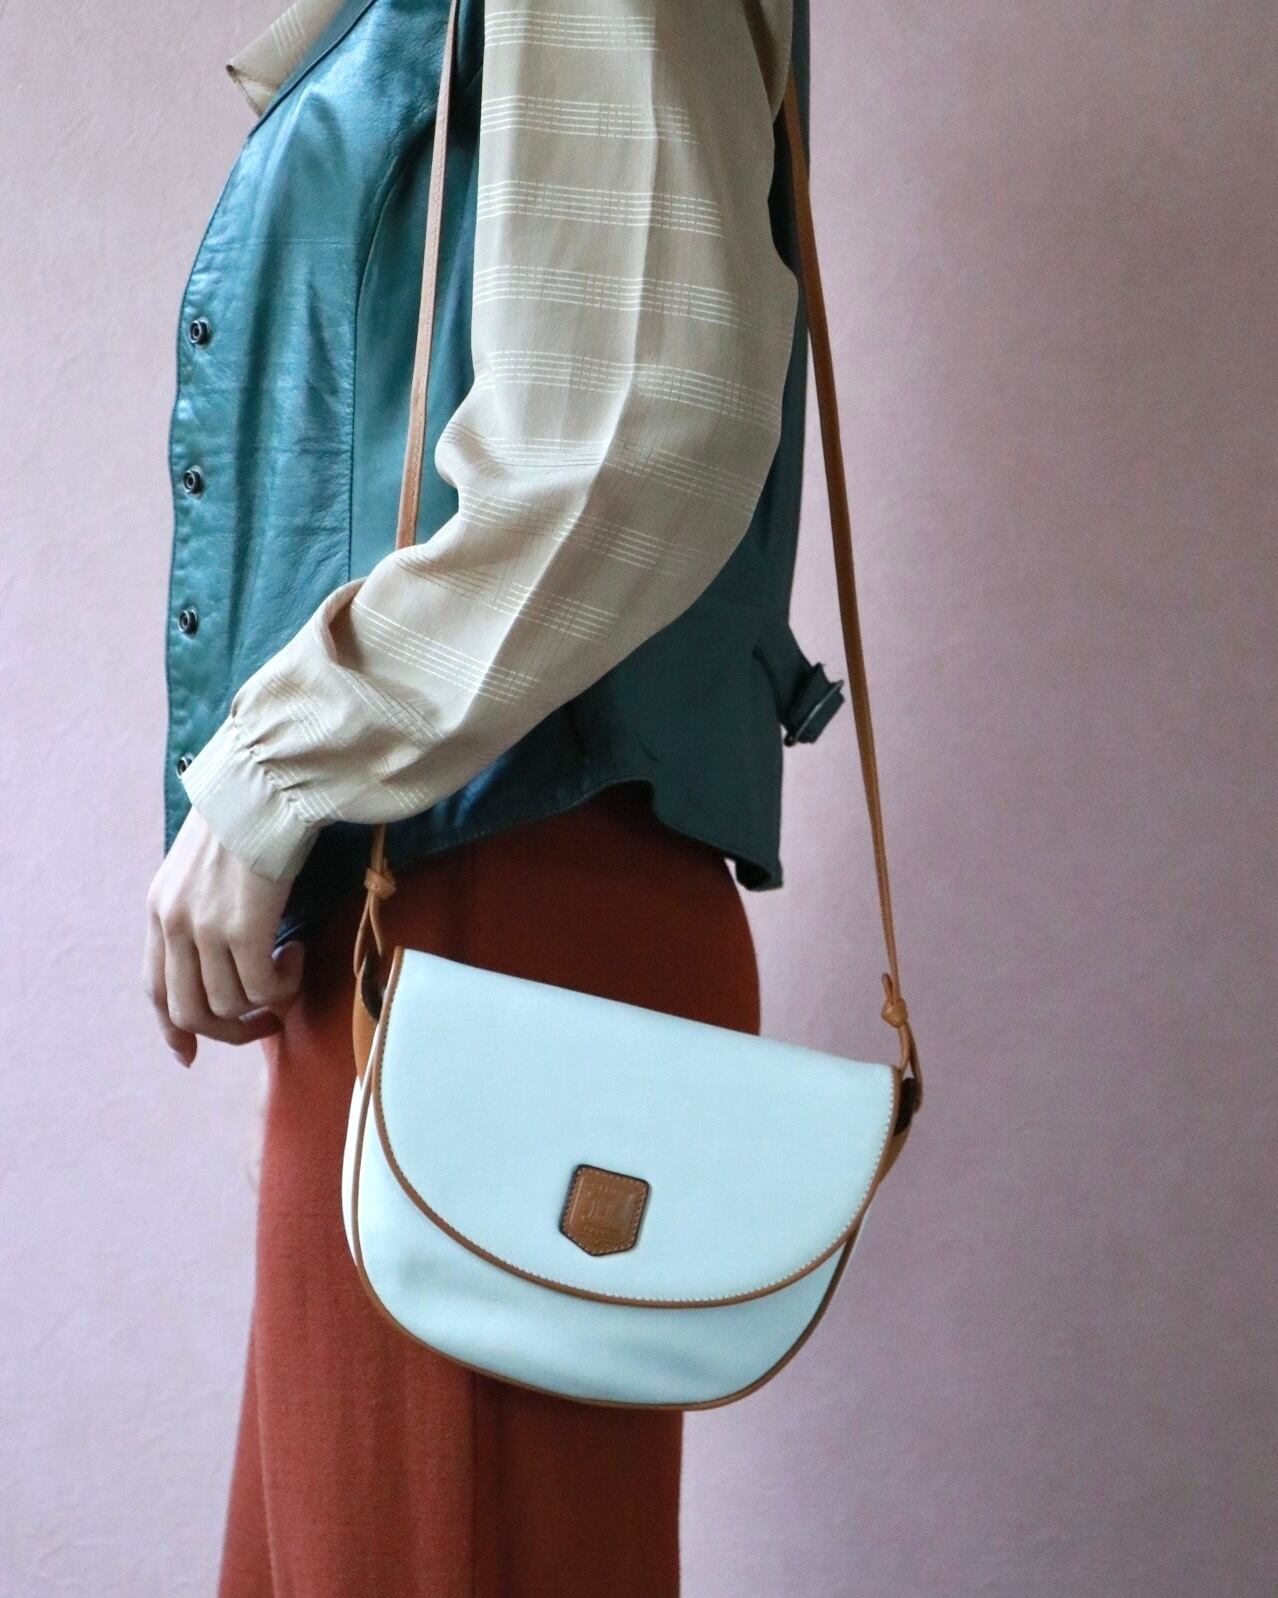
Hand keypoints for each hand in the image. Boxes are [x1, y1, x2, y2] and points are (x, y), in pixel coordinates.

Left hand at [143, 807, 304, 1066]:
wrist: (269, 786)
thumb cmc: (250, 816)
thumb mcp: (204, 866)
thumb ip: (201, 906)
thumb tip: (223, 947)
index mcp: (160, 908)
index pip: (156, 987)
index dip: (173, 1028)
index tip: (190, 1053)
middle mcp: (174, 922)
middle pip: (188, 1010)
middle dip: (228, 1031)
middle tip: (265, 1022)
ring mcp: (205, 928)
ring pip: (229, 1004)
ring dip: (265, 1002)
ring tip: (289, 968)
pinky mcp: (243, 928)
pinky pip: (262, 987)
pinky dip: (284, 985)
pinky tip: (296, 953)